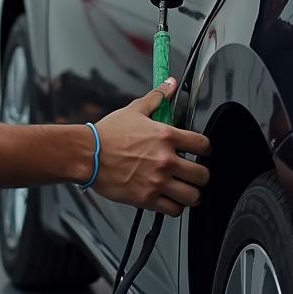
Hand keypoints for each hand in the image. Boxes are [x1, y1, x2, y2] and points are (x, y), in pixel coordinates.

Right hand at [91, 78, 210, 216]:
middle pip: (202, 174)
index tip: (202, 152)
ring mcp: (157, 181)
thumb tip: (170, 83)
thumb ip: (157, 97)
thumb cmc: (108, 134)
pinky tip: (170, 199)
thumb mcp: (134, 110)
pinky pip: (173, 210)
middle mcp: (165, 160)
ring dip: (192, 193)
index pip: (203, 145)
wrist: (86, 155)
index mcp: (166, 136)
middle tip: (194, 173)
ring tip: (186, 189)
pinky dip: (175, 206)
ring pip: (192, 196)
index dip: (206, 149)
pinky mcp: (146, 198)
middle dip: (201, 174)